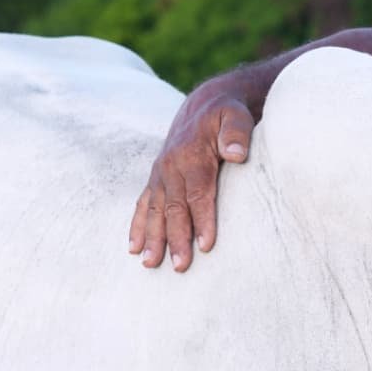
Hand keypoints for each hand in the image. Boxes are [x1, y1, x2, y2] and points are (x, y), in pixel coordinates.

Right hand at [129, 89, 255, 271]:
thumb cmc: (227, 114)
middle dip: (176, 237)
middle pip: (174, 207)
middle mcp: (171, 166)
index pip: (198, 192)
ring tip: (151, 264)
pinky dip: (138, 226)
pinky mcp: (157, 179)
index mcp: (191, 155)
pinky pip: (143, 204)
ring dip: (153, 238)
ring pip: (155, 210)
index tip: (207, 244)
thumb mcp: (236, 116)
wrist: (206, 104)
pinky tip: (134, 248)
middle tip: (180, 266)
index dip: (203, 219)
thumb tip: (236, 154)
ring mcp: (160, 174)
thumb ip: (237, 132)